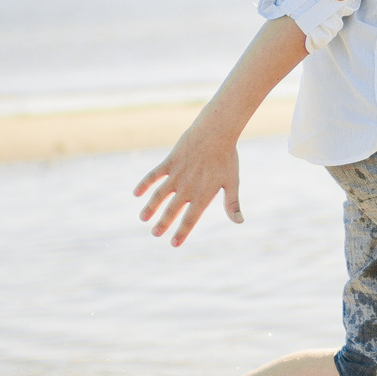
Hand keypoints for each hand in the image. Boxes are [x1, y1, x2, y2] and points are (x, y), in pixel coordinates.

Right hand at [134, 122, 242, 246]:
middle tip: (155, 233)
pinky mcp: (170, 162)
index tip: (174, 243)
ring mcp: (177, 174)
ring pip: (159, 195)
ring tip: (143, 218)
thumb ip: (232, 204)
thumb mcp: (232, 182)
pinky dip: (144, 184)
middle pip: (172, 211)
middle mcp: (188, 188)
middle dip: (163, 224)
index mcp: (203, 195)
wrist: (217, 131)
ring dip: (150, 207)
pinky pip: (154, 175)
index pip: (190, 220)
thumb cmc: (227, 157)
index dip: (182, 233)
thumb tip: (240, 222)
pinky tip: (136, 193)